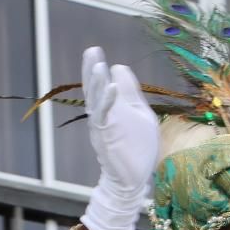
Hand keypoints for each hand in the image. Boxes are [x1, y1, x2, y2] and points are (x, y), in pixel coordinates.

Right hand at [80, 46, 159, 229]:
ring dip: (96, 84)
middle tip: (91, 50)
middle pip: (93, 90)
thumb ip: (130, 92)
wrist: (133, 179)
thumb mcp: (138, 113)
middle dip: (90, 70)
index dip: (95, 68)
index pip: (99, 85)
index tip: (94, 50)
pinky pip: (105, 118)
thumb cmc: (136, 148)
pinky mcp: (107, 138)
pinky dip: (108, 102)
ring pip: (96, 102)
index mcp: (109, 110)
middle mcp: (101, 117)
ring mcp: (103, 128)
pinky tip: (111, 87)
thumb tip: (119, 66)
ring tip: (97, 64)